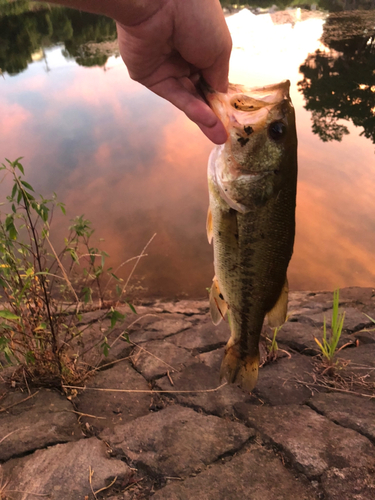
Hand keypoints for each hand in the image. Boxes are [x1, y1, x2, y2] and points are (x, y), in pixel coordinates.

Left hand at [116, 0, 231, 143]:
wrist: (159, 3)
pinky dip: (190, 107)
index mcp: (202, 43)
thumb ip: (219, 76)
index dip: (221, 97)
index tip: (231, 116)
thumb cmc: (197, 17)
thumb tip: (220, 95)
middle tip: (225, 135)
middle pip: (200, 90)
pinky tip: (207, 119)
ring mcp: (166, 66)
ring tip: (219, 136)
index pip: (213, 76)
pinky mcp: (149, 76)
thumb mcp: (219, 49)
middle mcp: (184, 56)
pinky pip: (173, 94)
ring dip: (204, 117)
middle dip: (214, 113)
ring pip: (188, 96)